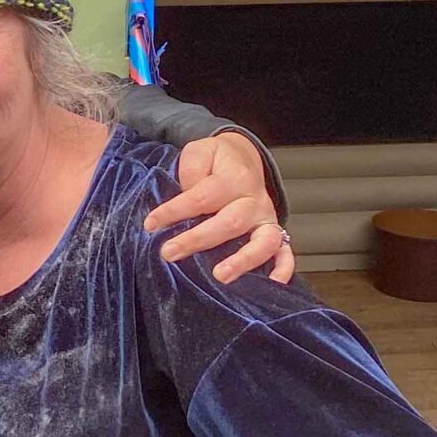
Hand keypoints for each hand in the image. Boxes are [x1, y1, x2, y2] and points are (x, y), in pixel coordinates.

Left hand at [146, 132, 293, 283]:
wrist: (244, 158)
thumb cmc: (216, 161)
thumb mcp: (200, 151)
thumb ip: (191, 170)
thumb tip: (187, 194)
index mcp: (233, 179)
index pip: (201, 197)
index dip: (174, 211)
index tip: (150, 224)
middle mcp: (253, 201)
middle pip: (229, 222)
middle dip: (198, 240)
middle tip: (169, 252)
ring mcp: (266, 220)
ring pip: (263, 242)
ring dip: (243, 260)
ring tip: (220, 275)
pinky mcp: (274, 234)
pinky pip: (285, 253)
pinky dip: (283, 269)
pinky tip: (273, 284)